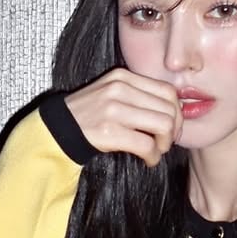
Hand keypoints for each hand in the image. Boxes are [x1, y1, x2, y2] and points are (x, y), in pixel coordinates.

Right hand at [64, 69, 181, 166]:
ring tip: (156, 151)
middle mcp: (120, 89)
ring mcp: (114, 109)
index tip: (172, 127)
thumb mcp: (113, 92)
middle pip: (169, 110)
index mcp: (123, 77)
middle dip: (173, 131)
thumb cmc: (91, 114)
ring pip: (163, 126)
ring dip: (164, 144)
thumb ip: (140, 95)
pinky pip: (147, 145)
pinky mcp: (109, 132)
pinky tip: (148, 160)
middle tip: (165, 143)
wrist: (59, 128)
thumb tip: (175, 111)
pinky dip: (153, 157)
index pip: (168, 91)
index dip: (177, 112)